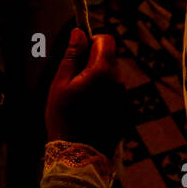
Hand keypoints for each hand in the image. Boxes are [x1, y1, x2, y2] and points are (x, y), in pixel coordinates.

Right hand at [45, 28, 123, 155]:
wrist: (79, 155)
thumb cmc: (64, 118)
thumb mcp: (60, 84)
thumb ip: (72, 56)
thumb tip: (79, 33)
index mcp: (102, 71)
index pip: (107, 40)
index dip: (93, 41)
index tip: (79, 54)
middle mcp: (119, 81)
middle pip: (110, 59)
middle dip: (94, 63)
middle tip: (75, 81)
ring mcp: (124, 97)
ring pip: (113, 77)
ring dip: (100, 80)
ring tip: (82, 100)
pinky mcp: (126, 111)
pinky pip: (115, 94)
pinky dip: (105, 96)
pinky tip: (90, 111)